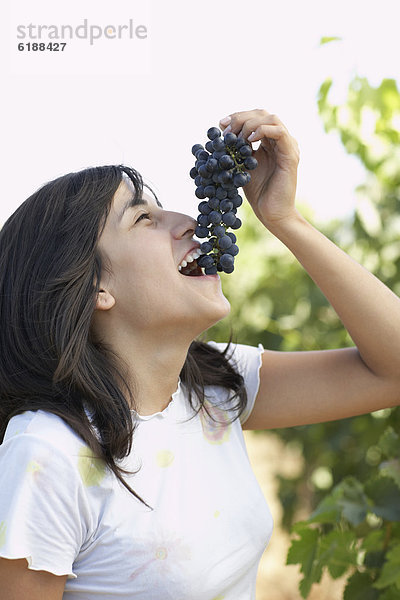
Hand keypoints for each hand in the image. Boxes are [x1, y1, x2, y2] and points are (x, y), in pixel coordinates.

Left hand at [219, 109, 299, 229]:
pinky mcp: (291, 155)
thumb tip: (220, 135)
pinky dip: (262, 131)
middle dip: (241, 117)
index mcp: (270, 141)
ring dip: (250, 123)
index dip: (237, 116)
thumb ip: (236, 150)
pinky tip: (249, 140)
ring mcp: (288, 146)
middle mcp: (281, 141)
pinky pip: (279, 133)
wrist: (271, 213)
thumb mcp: (241, 165)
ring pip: (272, 119)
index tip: (220, 125)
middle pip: (263, 113)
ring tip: (237, 137)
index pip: (256, 117)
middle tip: (226, 130)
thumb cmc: (258, 192)